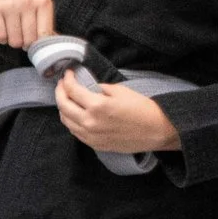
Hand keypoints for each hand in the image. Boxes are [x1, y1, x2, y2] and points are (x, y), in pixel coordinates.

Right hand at [0, 0, 56, 47]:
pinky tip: (3, 28)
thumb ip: (50, 32)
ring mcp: (10, 4)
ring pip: (15, 41)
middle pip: (30, 40)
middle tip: (22, 33)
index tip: (35, 37)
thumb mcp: (40, 17)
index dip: (39, 43)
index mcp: (43, 2)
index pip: (45, 36)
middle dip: (25, 43)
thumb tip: (58, 49)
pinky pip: (1, 37)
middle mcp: (28, 0)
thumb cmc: (24, 12)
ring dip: (13, 41)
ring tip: (13, 30)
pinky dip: (2, 39)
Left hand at [54, 69, 181, 155]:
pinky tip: (75, 115)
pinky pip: (75, 132)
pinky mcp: (96, 144)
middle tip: (63, 84)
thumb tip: (91, 88)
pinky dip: (71, 121)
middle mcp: (90, 122)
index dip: (67, 79)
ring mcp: (91, 136)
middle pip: (63, 106)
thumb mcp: (121, 91)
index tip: (68, 74)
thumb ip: (101, 89)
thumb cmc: (143, 109)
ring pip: (66, 121)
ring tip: (67, 99)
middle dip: (60, 92)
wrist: (157, 131)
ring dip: (63, 108)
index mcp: (97, 106)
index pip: (72, 90)